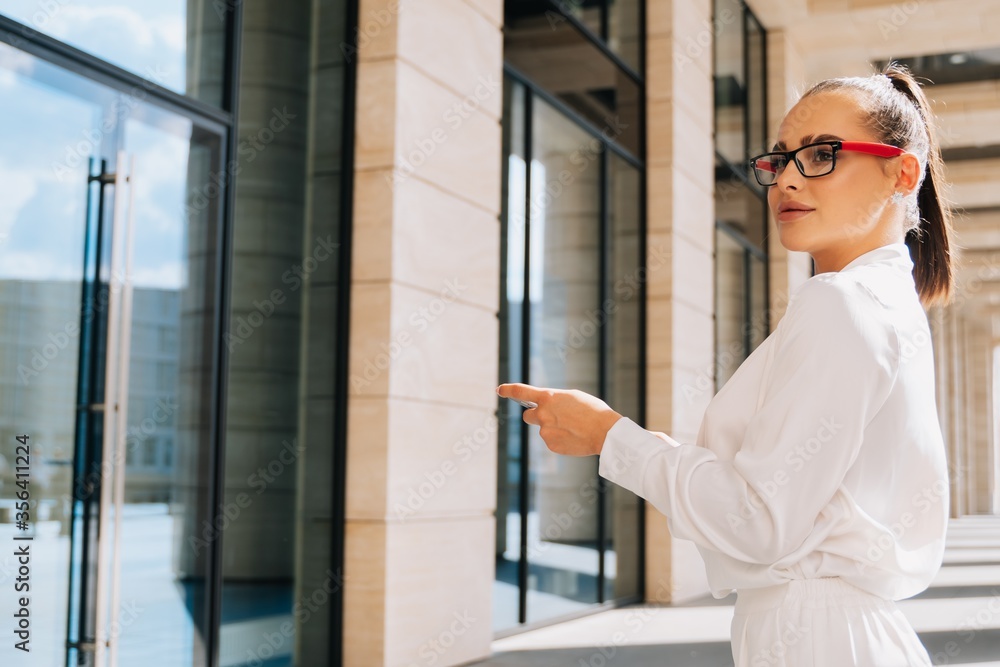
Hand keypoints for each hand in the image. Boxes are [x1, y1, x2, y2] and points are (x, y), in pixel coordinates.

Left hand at [496, 382, 621, 456]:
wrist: (604, 432)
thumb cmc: (592, 411)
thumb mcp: (572, 397)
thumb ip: (555, 401)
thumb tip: (548, 408)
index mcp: (548, 398)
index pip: (521, 391)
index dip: (508, 390)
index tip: (499, 390)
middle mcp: (542, 414)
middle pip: (528, 415)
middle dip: (536, 416)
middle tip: (552, 417)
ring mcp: (545, 431)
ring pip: (543, 429)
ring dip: (553, 428)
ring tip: (573, 428)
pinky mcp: (551, 445)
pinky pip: (552, 441)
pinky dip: (559, 439)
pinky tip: (573, 437)